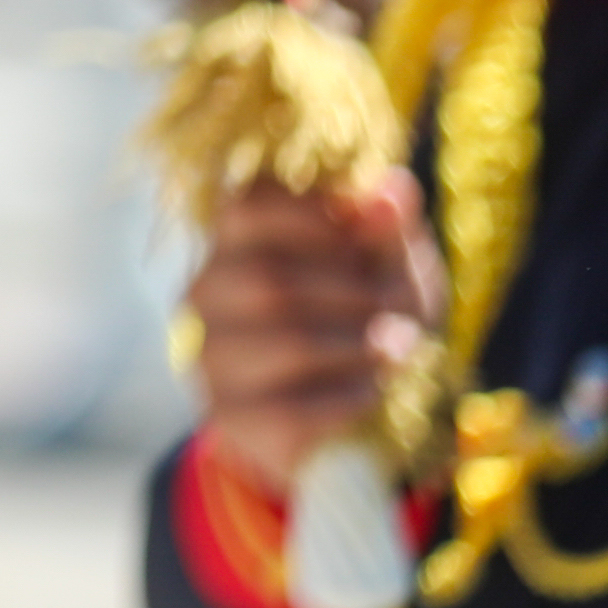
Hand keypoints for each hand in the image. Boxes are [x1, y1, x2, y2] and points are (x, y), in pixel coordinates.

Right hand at [183, 176, 443, 494]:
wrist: (343, 419)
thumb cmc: (364, 321)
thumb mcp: (388, 270)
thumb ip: (387, 231)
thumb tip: (394, 188)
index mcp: (235, 239)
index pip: (245, 207)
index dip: (313, 217)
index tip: (367, 235)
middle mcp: (207, 292)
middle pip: (269, 279)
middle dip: (352, 293)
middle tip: (401, 307)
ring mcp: (211, 356)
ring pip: (284, 344)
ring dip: (358, 346)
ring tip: (396, 348)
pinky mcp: (233, 418)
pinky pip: (295, 408)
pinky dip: (351, 397)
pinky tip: (372, 391)